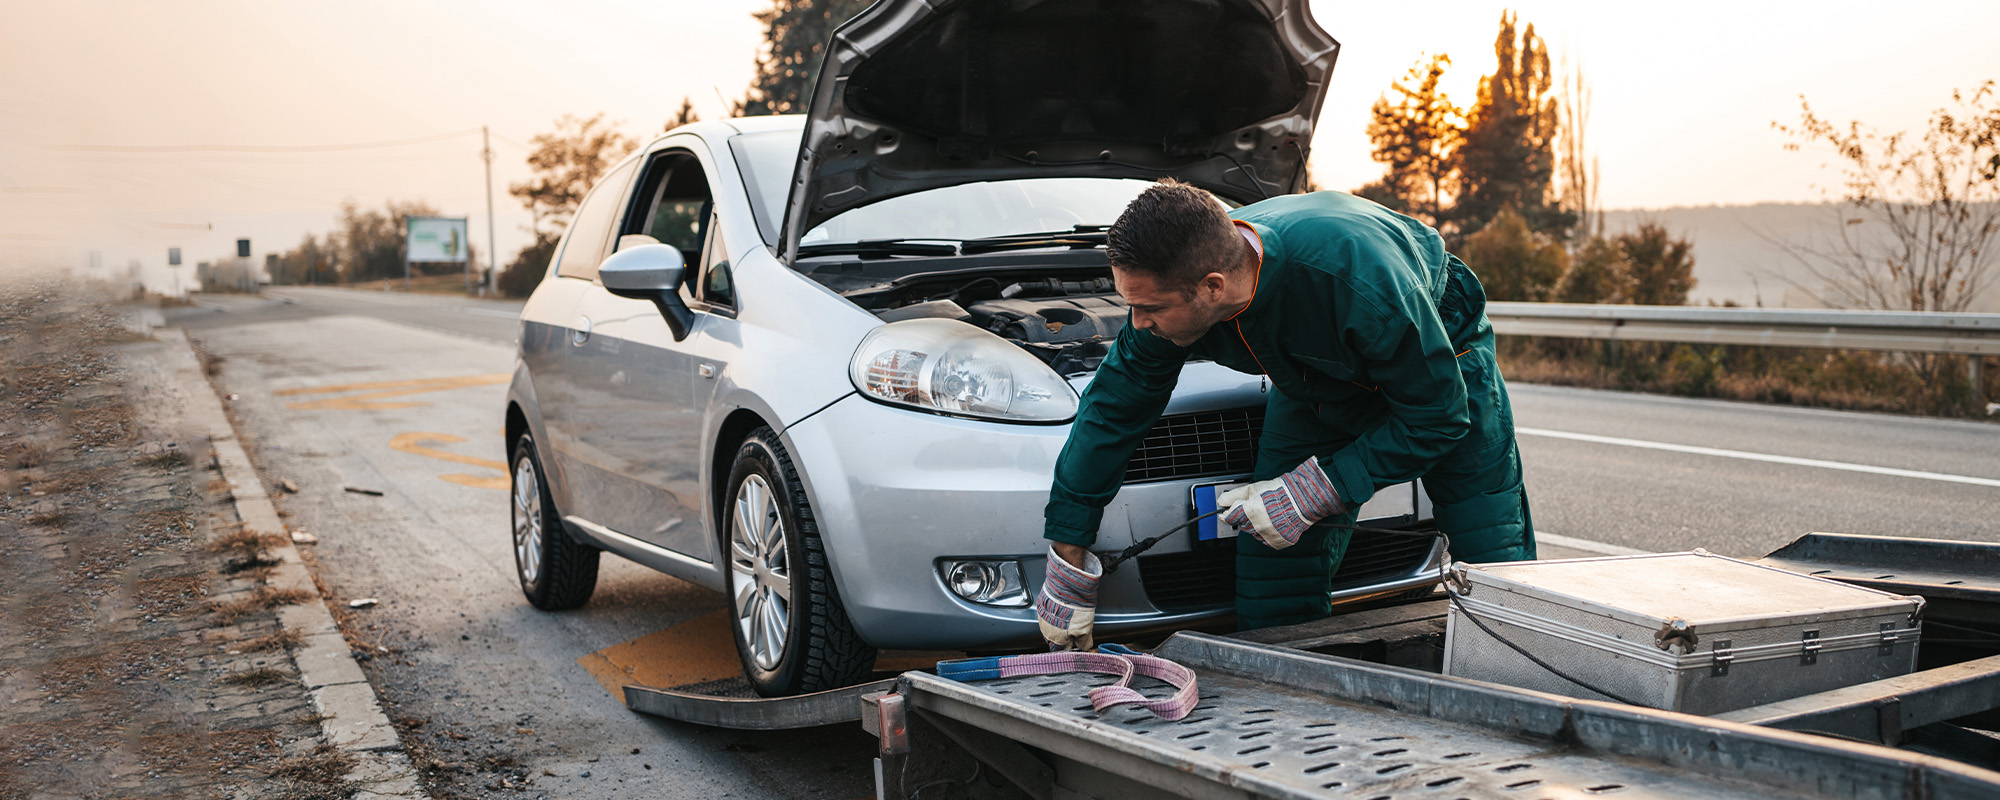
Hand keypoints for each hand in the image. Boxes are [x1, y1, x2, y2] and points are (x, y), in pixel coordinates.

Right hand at [1036, 544, 1100, 650]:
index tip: (1077, 645)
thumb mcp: (1086, 628)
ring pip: (1050, 628)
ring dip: (1059, 627)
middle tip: (1075, 632)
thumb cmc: (1075, 606)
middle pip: (1054, 641)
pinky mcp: (1042, 605)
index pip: (1062, 651)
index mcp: (1055, 638)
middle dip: (1064, 639)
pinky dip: (1054, 615)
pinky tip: (1064, 611)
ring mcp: (1042, 617)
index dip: (1071, 649)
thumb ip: (1084, 642)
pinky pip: (1047, 616)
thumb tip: (1084, 648)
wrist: (1068, 584)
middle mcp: (1045, 630)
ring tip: (1070, 620)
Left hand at [1219, 456, 1342, 549]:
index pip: (1229, 518)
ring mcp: (1268, 536)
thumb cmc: (1279, 492)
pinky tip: (1276, 522)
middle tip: (1258, 508)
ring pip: (1254, 533)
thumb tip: (1221, 502)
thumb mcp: (1252, 489)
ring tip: (1270, 513)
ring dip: (1257, 525)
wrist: (1302, 499)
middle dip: (1246, 517)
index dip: (1226, 514)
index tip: (1225, 513)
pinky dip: (1269, 533)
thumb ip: (1233, 496)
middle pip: (1243, 525)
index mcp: (1249, 512)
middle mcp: (1258, 527)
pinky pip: (1266, 540)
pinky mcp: (1278, 542)